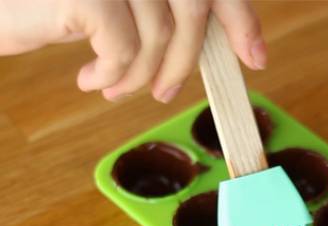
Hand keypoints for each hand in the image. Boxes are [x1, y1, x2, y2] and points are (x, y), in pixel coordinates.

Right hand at [0, 0, 264, 101]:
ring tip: (115, 89)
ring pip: (159, 35)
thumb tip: (225, 46)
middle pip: (193, 9)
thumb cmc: (50, 4)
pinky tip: (90, 80)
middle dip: (184, 62)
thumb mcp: (120, 7)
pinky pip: (122, 47)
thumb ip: (164, 14)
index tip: (256, 59)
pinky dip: (112, 74)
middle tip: (162, 94)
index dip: (240, 19)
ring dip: (140, 76)